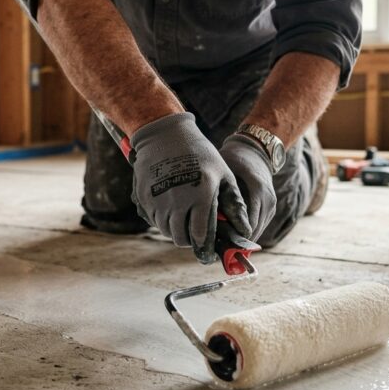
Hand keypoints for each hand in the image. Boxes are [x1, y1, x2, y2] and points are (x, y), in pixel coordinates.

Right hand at [129, 113, 250, 262]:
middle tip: (197, 235)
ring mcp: (157, 200)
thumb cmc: (200, 154)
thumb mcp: (223, 175)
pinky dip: (164, 220)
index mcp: (200, 196)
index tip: (209, 254)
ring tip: (186, 219)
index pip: (201, 236)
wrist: (165, 135)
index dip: (206, 248)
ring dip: (177, 230)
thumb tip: (245, 230)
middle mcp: (177, 201)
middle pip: (181, 239)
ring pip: (167, 231)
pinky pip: (154, 220)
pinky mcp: (144, 198)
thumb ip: (234, 204)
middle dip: (191, 241)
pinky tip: (172, 207)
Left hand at [220, 133, 275, 240]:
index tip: (217, 246)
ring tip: (222, 245)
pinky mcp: (271, 209)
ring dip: (241, 239)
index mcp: (258, 190)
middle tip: (216, 249)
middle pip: (253, 231)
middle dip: (235, 242)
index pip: (247, 223)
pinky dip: (246, 232)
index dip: (232, 238)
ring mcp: (272, 205)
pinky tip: (231, 236)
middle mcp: (268, 200)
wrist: (255, 152)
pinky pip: (259, 226)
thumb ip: (219, 193)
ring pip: (257, 232)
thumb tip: (205, 217)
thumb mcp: (225, 173)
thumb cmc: (235, 160)